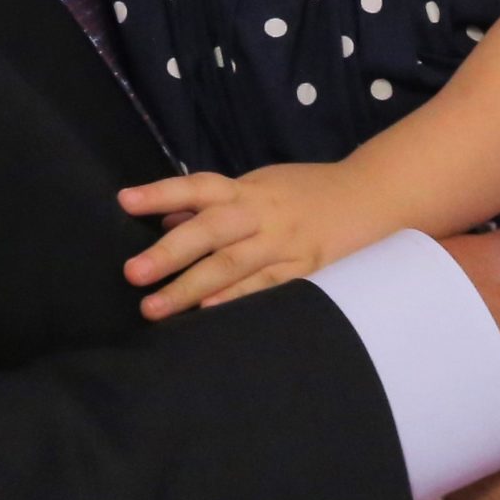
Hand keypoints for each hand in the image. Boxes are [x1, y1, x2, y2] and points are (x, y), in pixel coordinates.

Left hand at [118, 163, 375, 316]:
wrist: (375, 196)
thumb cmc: (308, 192)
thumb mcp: (261, 185)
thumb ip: (216, 202)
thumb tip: (167, 214)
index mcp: (249, 189)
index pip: (198, 187)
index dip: (161, 193)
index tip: (124, 201)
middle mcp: (263, 213)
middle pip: (211, 230)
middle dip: (170, 252)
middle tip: (132, 273)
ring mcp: (286, 243)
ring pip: (233, 264)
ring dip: (192, 287)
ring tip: (156, 308)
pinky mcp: (308, 269)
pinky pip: (268, 286)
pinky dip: (238, 299)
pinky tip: (210, 314)